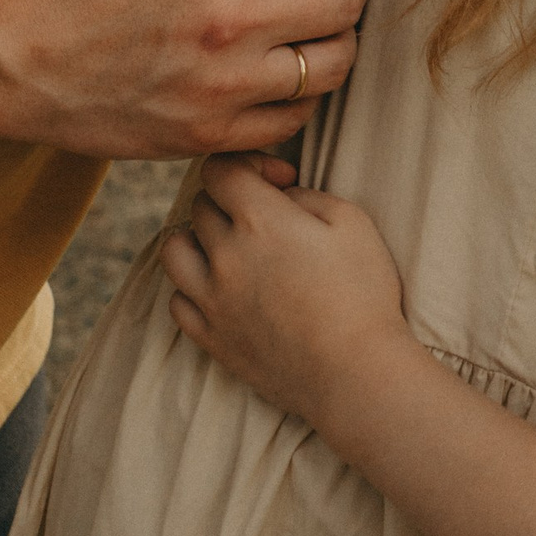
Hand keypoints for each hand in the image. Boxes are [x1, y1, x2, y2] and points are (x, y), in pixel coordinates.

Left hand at [162, 157, 411, 428]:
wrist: (354, 372)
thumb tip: (280, 195)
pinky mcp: (210, 338)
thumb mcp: (351, 221)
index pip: (220, 169)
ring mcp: (212, 300)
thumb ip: (306, 195)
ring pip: (173, 251)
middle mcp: (225, 256)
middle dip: (230, 199)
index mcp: (260, 220)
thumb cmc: (362, 293)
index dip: (248, 163)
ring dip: (197, 238)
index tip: (279, 180)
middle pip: (200, 206)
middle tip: (266, 215)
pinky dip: (193, 287)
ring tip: (229, 247)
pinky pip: (177, 301)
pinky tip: (224, 288)